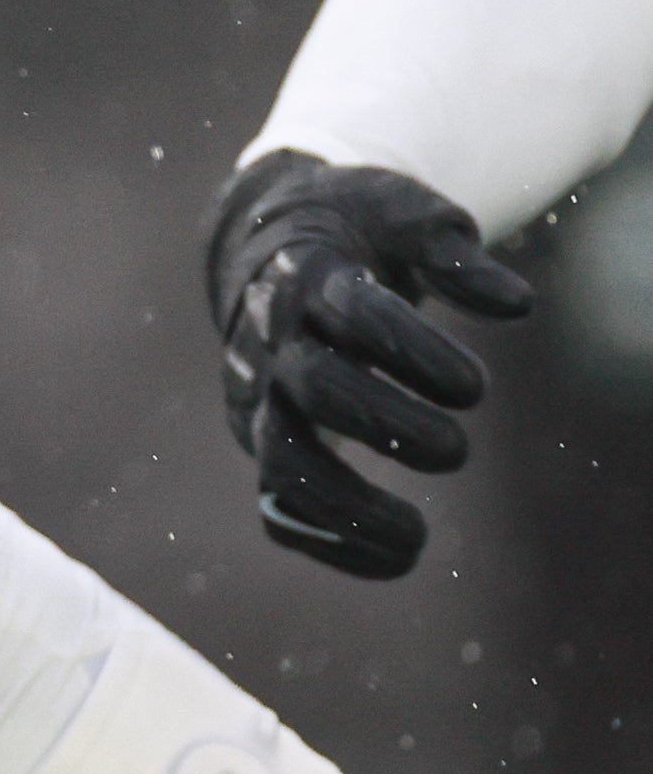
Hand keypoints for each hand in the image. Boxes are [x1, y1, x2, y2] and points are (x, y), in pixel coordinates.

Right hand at [203, 149, 530, 577]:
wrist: (264, 241)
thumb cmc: (353, 230)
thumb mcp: (404, 215)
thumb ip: (457, 257)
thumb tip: (518, 305)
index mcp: (303, 273)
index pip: (352, 312)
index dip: (414, 352)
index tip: (477, 389)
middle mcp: (268, 338)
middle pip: (313, 387)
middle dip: (389, 425)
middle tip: (458, 452)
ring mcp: (256, 395)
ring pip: (279, 459)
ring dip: (346, 506)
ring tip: (417, 539)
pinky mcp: (258, 437)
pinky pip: (277, 504)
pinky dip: (329, 541)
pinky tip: (396, 558)